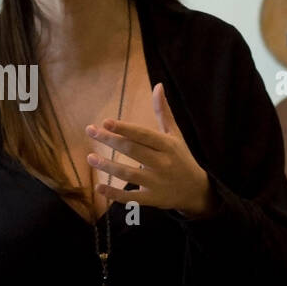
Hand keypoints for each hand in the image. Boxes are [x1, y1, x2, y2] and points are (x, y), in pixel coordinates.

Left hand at [85, 82, 215, 217]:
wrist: (196, 190)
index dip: (124, 128)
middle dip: (110, 140)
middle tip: (90, 130)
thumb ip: (163, 112)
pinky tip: (99, 187)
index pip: (143, 135)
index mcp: (167, 145)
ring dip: (108, 166)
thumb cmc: (181, 157)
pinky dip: (114, 194)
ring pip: (128, 174)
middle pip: (133, 150)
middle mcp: (162, 163)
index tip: (106, 122)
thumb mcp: (175, 134)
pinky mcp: (152, 199)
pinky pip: (130, 198)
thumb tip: (157, 86)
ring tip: (90, 157)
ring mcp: (156, 182)